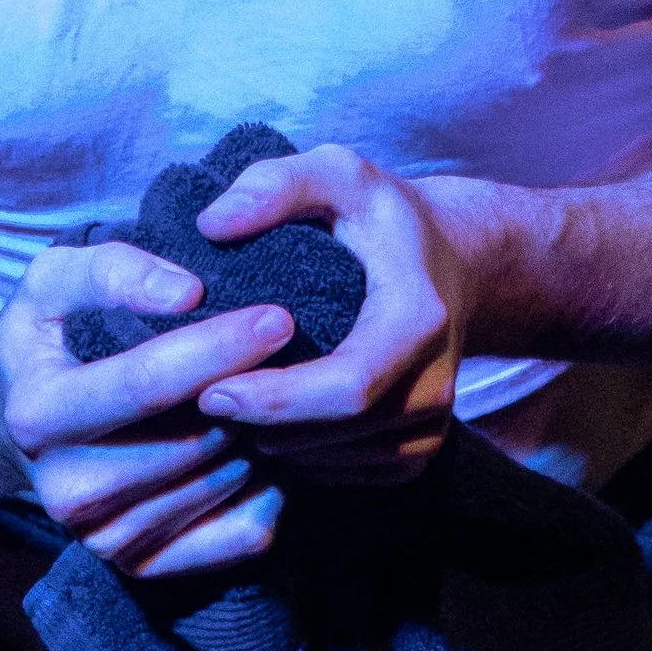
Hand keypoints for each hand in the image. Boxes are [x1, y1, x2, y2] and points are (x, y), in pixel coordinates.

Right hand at [0, 240, 296, 578]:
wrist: (13, 417)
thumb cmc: (47, 335)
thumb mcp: (55, 279)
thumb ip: (113, 271)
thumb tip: (187, 293)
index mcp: (38, 415)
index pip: (146, 384)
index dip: (218, 349)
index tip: (277, 318)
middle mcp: (65, 490)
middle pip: (192, 440)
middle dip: (249, 391)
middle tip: (286, 350)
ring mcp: (102, 537)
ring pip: (221, 484)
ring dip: (257, 434)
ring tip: (264, 391)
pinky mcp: (138, 565)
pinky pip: (239, 536)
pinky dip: (268, 490)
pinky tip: (261, 444)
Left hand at [187, 143, 471, 483]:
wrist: (457, 260)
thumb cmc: (384, 217)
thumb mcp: (339, 174)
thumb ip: (277, 184)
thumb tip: (213, 225)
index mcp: (418, 319)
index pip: (348, 385)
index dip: (276, 398)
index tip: (208, 389)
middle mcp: (435, 383)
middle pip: (338, 433)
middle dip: (262, 426)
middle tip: (194, 407)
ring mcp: (432, 425)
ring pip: (340, 463)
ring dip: (275, 448)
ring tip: (219, 419)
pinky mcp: (419, 450)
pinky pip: (352, 476)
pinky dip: (302, 463)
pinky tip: (262, 432)